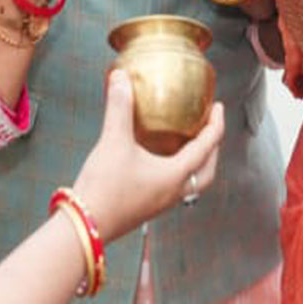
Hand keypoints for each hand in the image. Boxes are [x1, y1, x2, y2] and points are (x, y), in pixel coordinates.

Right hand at [70, 71, 223, 242]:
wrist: (84, 225)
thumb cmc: (104, 187)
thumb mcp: (113, 141)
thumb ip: (119, 108)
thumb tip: (121, 78)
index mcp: (175, 176)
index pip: (206, 147)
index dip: (216, 125)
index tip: (218, 108)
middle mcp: (174, 192)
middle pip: (207, 172)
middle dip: (213, 149)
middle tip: (210, 128)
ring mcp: (161, 203)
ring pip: (192, 183)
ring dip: (197, 164)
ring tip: (189, 144)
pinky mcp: (147, 207)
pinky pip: (174, 188)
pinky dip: (177, 172)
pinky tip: (159, 161)